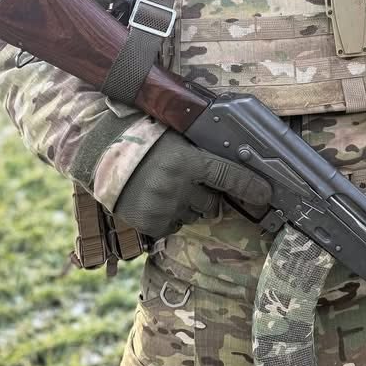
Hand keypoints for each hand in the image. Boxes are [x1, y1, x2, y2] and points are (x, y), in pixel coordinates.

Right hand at [113, 130, 271, 238]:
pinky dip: (171, 216)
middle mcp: (177, 187)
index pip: (228, 176)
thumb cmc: (144, 140)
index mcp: (187, 161)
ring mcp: (163, 208)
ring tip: (168, 187)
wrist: (100, 154)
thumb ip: (201, 152)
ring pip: (194, 215)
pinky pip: (174, 226)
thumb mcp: (176, 138)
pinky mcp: (150, 224)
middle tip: (190, 180)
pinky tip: (157, 199)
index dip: (250, 187)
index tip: (265, 195)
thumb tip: (236, 157)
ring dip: (189, 206)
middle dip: (208, 194)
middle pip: (212, 202)